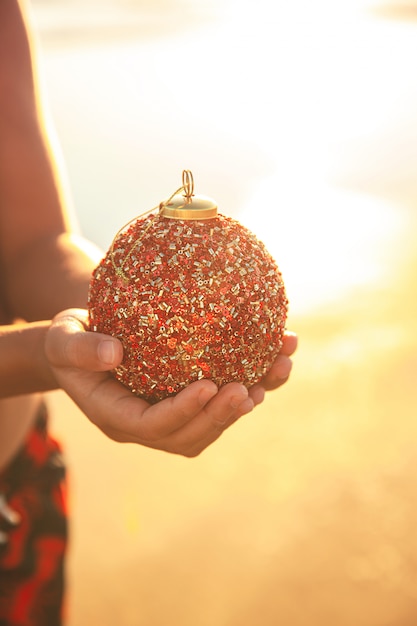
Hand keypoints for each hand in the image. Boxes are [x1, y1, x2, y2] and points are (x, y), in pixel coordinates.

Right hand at [44, 309, 295, 456]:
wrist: (82, 343)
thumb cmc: (69, 340)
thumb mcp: (62, 339)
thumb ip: (80, 348)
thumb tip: (114, 352)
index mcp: (116, 415)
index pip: (151, 426)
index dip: (182, 412)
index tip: (208, 385)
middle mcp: (147, 424)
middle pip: (189, 435)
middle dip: (221, 416)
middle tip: (248, 390)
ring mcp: (170, 414)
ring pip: (213, 423)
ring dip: (248, 400)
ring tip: (278, 369)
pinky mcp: (186, 397)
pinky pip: (222, 398)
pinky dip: (255, 381)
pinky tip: (279, 355)